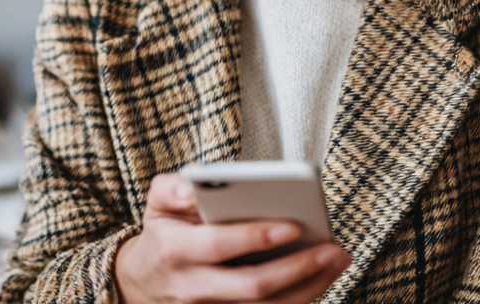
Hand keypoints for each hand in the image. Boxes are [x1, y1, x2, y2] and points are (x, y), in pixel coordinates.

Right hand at [113, 173, 351, 303]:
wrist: (142, 284)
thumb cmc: (164, 234)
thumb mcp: (157, 204)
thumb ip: (172, 188)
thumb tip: (193, 186)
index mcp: (175, 250)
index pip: (218, 245)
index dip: (255, 237)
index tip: (292, 225)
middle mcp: (194, 287)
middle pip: (251, 286)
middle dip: (297, 268)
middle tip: (331, 248)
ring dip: (309, 287)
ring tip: (337, 260)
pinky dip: (299, 298)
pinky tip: (322, 278)